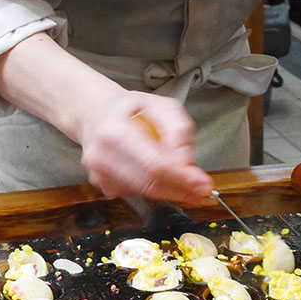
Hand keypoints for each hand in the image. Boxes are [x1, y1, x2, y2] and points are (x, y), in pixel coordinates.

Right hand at [76, 91, 211, 204]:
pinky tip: (159, 174)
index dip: (183, 178)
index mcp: (114, 132)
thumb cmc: (131, 109)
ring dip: (170, 189)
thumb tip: (185, 162)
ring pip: (146, 193)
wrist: (95, 113)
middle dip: (182, 189)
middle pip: (151, 184)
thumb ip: (178, 129)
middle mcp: (101, 157)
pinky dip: (154, 188)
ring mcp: (99, 175)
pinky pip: (138, 194)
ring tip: (183, 177)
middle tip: (203, 190)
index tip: (205, 185)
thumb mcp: (162, 105)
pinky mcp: (103, 186)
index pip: (155, 165)